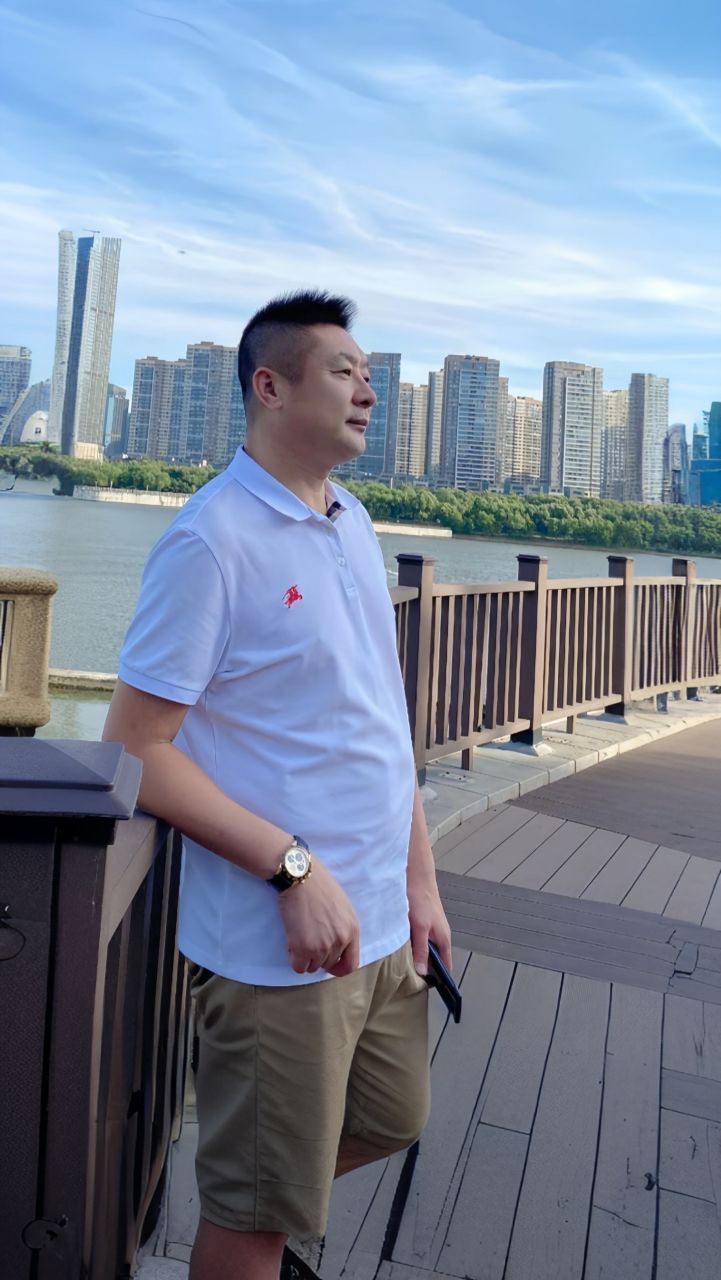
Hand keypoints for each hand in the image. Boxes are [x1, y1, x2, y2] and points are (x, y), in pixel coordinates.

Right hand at [277, 858, 359, 976]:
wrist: (300, 877)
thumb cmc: (319, 886)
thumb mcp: (343, 906)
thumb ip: (343, 927)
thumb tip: (336, 946)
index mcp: (352, 930)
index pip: (351, 964)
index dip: (338, 968)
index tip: (328, 964)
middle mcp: (340, 941)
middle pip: (328, 964)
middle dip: (318, 957)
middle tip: (308, 940)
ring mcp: (322, 946)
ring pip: (313, 967)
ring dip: (305, 957)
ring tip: (299, 937)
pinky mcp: (303, 948)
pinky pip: (299, 967)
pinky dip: (294, 959)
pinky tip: (292, 943)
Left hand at [407, 871, 451, 975]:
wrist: (416, 875)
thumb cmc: (421, 899)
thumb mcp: (420, 927)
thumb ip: (421, 949)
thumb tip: (422, 972)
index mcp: (443, 940)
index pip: (446, 967)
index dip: (439, 980)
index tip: (427, 991)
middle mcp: (438, 936)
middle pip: (433, 960)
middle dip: (423, 971)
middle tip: (407, 985)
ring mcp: (429, 930)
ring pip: (423, 950)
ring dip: (414, 958)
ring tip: (400, 971)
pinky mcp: (420, 923)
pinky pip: (416, 941)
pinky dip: (409, 947)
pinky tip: (397, 951)